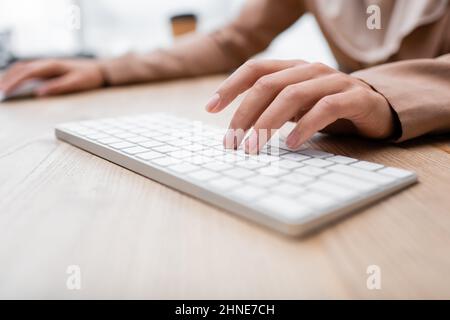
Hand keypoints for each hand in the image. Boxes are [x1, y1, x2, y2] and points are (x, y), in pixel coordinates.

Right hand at [0, 59, 104, 96]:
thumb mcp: (76, 83)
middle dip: (7, 79)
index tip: (4, 92)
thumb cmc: (90, 76)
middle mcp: (47, 63)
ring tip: (1, 87)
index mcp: (52, 66)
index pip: (27, 73)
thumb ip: (58, 87)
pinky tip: (13, 81)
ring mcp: (47, 64)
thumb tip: (39, 93)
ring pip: (22, 67)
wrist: (101, 69)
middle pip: (20, 69)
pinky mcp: (49, 68)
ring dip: (10, 75)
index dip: (14, 82)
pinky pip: (28, 69)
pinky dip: (17, 74)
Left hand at [205, 59, 394, 152]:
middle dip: (245, 114)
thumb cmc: (327, 109)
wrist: (376, 107)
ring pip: (293, 95)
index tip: (210, 109)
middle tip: (232, 142)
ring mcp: (333, 80)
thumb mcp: (295, 107)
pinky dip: (306, 126)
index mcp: (292, 68)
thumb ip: (271, 108)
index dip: (230, 86)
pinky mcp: (354, 97)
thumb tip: (237, 128)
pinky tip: (292, 144)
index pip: (255, 69)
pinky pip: (325, 108)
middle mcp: (310, 69)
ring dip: (268, 123)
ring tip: (254, 147)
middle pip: (268, 84)